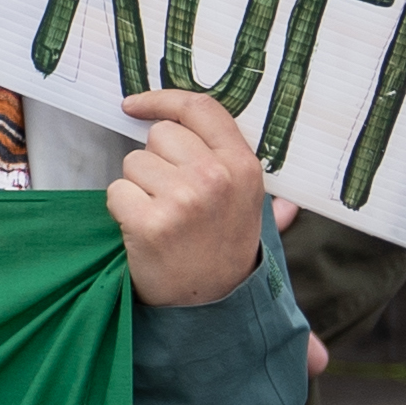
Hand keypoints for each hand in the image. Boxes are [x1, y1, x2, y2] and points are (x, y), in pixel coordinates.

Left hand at [105, 86, 270, 308]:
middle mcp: (216, 176)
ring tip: (161, 216)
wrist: (211, 304)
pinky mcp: (151, 222)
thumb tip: (290, 204)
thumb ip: (259, 195)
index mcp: (243, 166)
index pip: (200, 108)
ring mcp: (183, 199)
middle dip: (155, 161)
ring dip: (137, 187)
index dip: (163, 100)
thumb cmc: (224, 251)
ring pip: (133, 163)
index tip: (134, 105)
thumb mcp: (251, 213)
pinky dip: (121, 210)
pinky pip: (115, 192)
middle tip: (171, 197)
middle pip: (159, 135)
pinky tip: (143, 231)